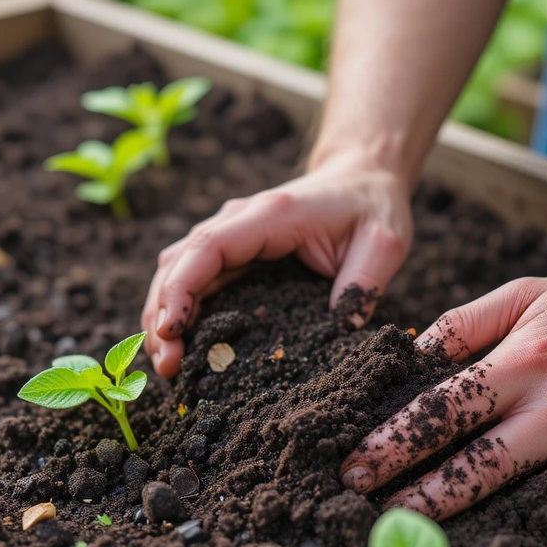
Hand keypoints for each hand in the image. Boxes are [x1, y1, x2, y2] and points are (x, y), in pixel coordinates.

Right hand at [142, 154, 413, 376]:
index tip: (170, 329)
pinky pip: (192, 282)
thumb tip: (342, 332)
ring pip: (175, 274)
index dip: (181, 288)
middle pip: (177, 264)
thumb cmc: (371, 208)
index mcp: (270, 217)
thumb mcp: (384, 243)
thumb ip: (365, 284)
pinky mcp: (231, 255)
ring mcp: (230, 237)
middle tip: (167, 367)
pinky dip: (178, 314)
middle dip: (162, 315)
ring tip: (168, 367)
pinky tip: (180, 349)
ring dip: (162, 318)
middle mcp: (238, 222)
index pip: (208, 247)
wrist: (362, 179)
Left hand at [339, 259, 546, 518]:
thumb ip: (461, 325)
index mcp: (522, 358)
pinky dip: (517, 514)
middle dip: (412, 487)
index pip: (443, 409)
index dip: (394, 441)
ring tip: (408, 522)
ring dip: (453, 508)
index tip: (356, 463)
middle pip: (470, 458)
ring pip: (510, 484)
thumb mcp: (519, 296)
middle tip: (364, 504)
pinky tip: (480, 528)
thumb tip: (406, 356)